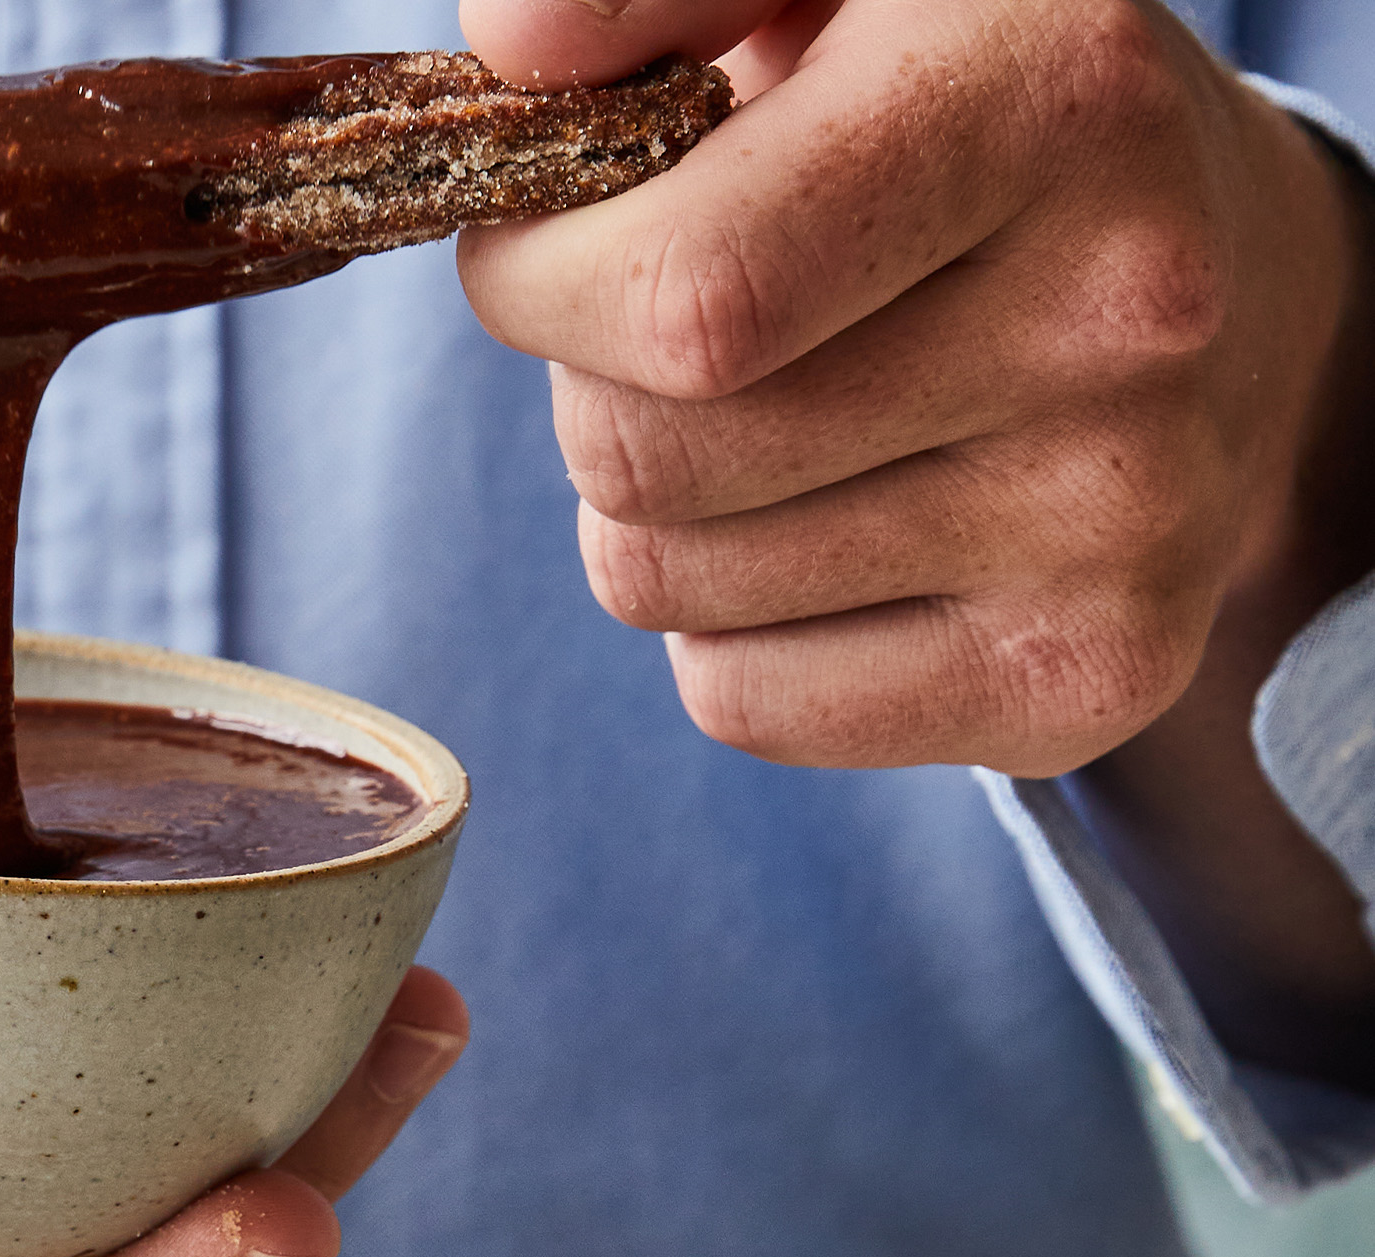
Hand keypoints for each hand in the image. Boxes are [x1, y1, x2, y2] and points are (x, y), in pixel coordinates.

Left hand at [459, 0, 1374, 1079]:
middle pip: (639, 456)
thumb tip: (514, 48)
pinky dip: (729, 631)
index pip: (679, 294)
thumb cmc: (956, 118)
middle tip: (691, 327)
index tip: (552, 241)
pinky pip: (737, 701)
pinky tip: (839, 526)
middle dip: (592, 392)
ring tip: (782, 415)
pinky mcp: (1086, 678)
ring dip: (653, 512)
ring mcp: (1121, 516)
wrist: (1233, 293)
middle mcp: (1123, 310)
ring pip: (663, 585)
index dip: (539, 283)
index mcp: (1053, 94)